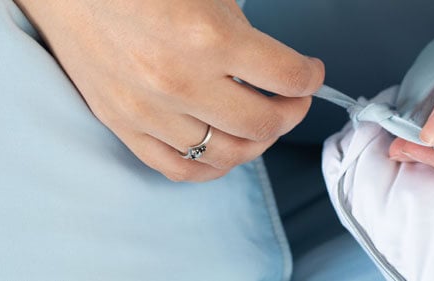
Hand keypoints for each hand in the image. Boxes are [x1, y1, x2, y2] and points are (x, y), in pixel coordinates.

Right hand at [15, 0, 323, 181]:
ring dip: (256, 142)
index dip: (311, 76)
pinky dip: (213, 167)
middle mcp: (181, 82)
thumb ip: (247, 34)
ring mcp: (149, 110)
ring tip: (259, 122)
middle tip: (292, 99)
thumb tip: (274, 70)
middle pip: (264, 125)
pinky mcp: (123, 125)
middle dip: (291, 112)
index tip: (311, 73)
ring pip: (227, 155)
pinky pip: (179, 169)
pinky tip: (225, 149)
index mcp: (209, 37)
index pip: (288, 77)